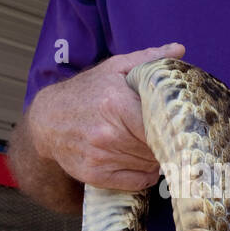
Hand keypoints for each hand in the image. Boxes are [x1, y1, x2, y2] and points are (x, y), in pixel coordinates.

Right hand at [28, 43, 184, 190]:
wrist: (47, 119)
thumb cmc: (85, 92)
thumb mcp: (114, 68)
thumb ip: (148, 59)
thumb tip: (178, 49)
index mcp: (116, 104)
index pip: (162, 124)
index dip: (176, 126)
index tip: (183, 124)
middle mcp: (108, 134)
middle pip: (157, 146)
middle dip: (167, 141)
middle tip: (170, 135)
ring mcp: (100, 157)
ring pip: (150, 165)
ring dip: (157, 157)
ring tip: (152, 145)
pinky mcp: (95, 175)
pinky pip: (137, 181)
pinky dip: (146, 174)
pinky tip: (143, 162)